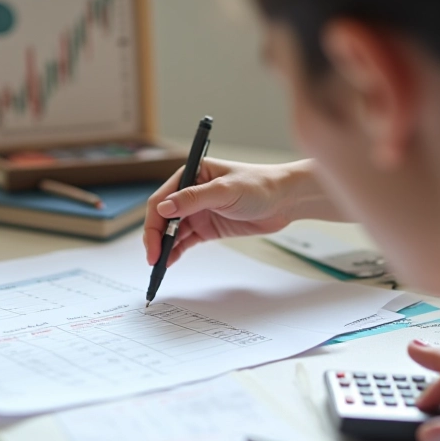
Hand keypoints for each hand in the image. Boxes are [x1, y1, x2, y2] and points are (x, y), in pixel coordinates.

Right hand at [143, 158, 340, 265]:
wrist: (286, 200)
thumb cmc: (260, 185)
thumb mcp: (225, 191)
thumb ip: (193, 199)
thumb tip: (164, 208)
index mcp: (191, 175)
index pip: (161, 199)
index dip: (153, 223)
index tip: (153, 243)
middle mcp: (190, 193)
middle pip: (163, 218)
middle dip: (156, 238)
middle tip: (154, 260)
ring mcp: (198, 211)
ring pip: (172, 232)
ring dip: (165, 247)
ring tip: (160, 265)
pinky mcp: (207, 227)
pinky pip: (185, 241)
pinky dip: (176, 251)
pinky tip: (170, 261)